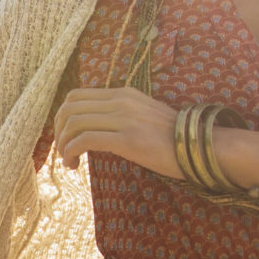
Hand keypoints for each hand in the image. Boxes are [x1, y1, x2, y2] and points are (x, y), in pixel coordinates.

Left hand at [48, 86, 181, 176]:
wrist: (200, 148)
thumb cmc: (171, 140)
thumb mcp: (142, 117)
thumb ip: (118, 116)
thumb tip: (92, 128)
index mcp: (123, 93)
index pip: (76, 96)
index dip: (62, 117)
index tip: (66, 137)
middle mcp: (121, 100)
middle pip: (69, 108)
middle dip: (58, 131)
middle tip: (64, 151)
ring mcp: (125, 117)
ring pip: (74, 123)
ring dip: (63, 145)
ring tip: (69, 162)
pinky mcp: (128, 138)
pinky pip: (85, 140)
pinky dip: (71, 152)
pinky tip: (75, 165)